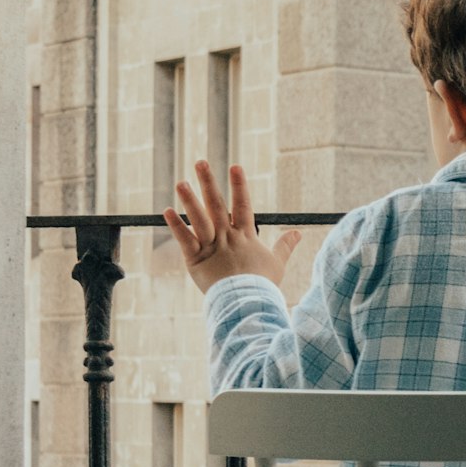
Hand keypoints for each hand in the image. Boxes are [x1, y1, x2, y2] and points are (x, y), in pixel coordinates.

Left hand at [165, 159, 288, 290]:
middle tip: (200, 162)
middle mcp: (227, 237)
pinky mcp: (196, 259)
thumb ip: (285, 245)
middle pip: (217, 205)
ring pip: (199, 219)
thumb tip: (298, 232)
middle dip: (208, 183)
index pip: (243, 205)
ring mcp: (211, 247)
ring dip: (189, 199)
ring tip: (181, 182)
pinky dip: (176, 226)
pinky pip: (185, 239)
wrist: (248, 304)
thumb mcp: (277, 263)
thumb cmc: (263, 286)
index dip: (239, 185)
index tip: (234, 166)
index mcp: (245, 236)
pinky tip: (167, 210)